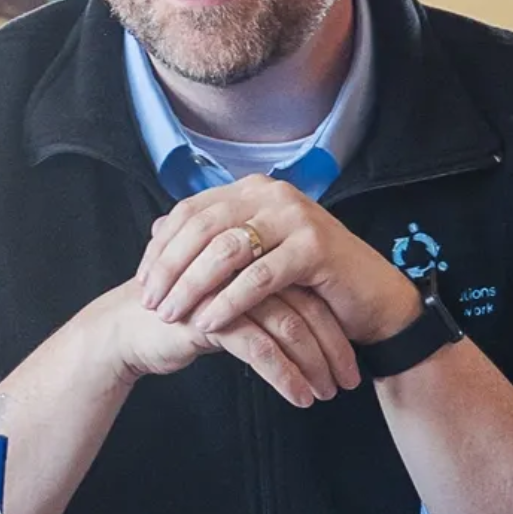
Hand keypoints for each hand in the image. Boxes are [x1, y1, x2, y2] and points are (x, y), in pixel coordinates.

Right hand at [81, 276, 361, 407]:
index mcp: (254, 256)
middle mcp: (246, 267)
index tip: (349, 360)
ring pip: (289, 326)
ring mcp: (228, 289)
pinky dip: (285, 376)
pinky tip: (299, 397)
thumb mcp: (229, 303)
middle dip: (333, 347)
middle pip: (307, 304)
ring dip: (314, 364)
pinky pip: (261, 349)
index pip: (309, 288)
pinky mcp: (212, 317)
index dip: (334, 324)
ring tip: (327, 393)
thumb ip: (263, 300)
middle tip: (348, 380)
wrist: (127, 330)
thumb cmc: (180, 317)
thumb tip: (308, 322)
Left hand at [134, 179, 421, 349]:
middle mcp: (272, 194)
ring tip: (172, 316)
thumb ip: (212, 239)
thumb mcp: (255, 254)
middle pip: (201, 227)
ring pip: (225, 251)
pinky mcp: (314, 247)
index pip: (191, 211)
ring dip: (192, 286)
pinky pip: (258, 277)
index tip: (141, 281)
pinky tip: (208, 324)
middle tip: (150, 302)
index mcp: (253, 190)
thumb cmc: (309, 281)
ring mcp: (295, 216)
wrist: (371, 300)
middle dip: (170, 268)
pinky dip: (228, 302)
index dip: (161, 247)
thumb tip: (156, 228)